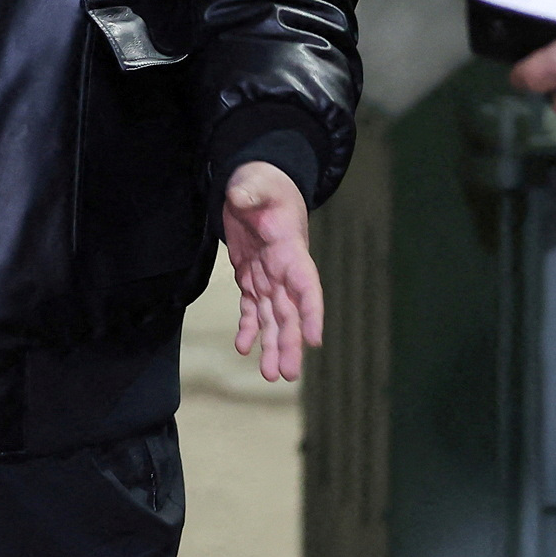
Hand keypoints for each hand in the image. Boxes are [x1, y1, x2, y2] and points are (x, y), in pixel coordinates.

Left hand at [222, 161, 322, 383]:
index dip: (311, 312)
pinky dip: (249, 328)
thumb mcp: (255, 182)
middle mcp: (283, 269)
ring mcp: (268, 276)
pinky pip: (251, 308)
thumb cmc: (261, 181)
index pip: (306, 285)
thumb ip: (249, 190)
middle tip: (285, 374)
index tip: (314, 340)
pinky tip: (244, 349)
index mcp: (290, 249)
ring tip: (270, 375)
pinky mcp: (251, 277)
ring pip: (273, 317)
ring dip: (272, 345)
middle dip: (288, 343)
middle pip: (289, 311)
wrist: (256, 184)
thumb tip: (241, 195)